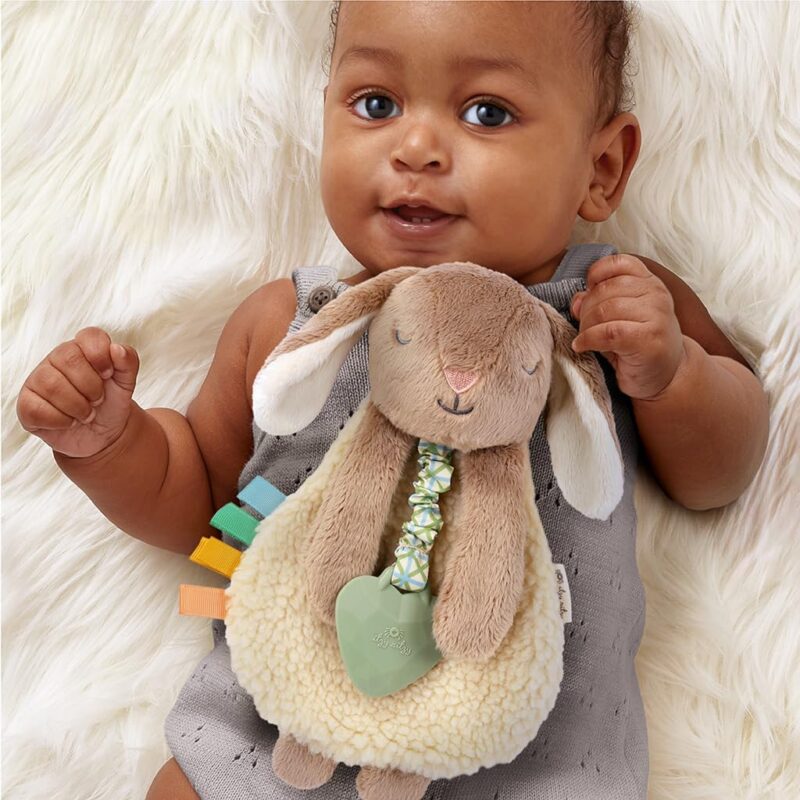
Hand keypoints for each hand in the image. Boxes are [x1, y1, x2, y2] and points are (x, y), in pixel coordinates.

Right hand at [16, 327, 139, 457]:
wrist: (103, 434)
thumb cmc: (111, 402)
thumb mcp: (126, 383)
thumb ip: (128, 362)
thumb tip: (116, 349)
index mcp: (81, 348)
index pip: (89, 336)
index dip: (101, 356)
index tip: (108, 374)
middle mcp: (56, 359)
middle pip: (68, 359)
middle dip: (91, 386)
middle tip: (98, 400)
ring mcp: (37, 380)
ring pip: (51, 385)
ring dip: (78, 406)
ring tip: (87, 414)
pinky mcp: (27, 404)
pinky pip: (37, 409)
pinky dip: (61, 420)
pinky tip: (70, 422)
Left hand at [570, 254, 684, 399]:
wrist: (668, 375)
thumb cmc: (638, 344)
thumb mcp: (618, 317)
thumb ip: (597, 302)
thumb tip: (577, 299)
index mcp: (650, 282)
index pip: (619, 263)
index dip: (596, 274)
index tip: (588, 291)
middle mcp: (657, 295)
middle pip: (605, 290)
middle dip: (585, 309)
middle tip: (583, 326)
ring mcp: (656, 316)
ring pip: (605, 310)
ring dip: (585, 326)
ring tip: (584, 338)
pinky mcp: (649, 339)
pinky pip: (608, 332)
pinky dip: (588, 339)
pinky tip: (582, 346)